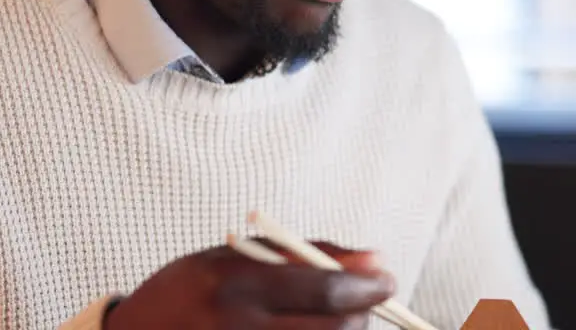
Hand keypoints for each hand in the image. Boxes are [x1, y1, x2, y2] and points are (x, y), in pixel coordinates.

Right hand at [103, 241, 394, 328]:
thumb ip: (305, 254)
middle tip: (362, 305)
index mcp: (234, 285)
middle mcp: (237, 328)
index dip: (367, 287)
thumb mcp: (236, 256)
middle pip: (335, 329)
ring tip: (328, 318)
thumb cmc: (189, 292)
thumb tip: (376, 260)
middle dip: (361, 316)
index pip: (324, 291)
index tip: (386, 280)